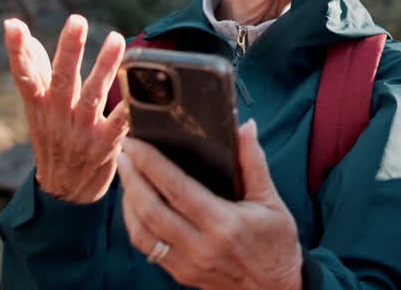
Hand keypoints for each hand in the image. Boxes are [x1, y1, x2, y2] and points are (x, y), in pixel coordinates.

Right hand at [5, 15, 129, 203]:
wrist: (65, 192)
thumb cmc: (54, 141)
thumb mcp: (39, 111)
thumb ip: (36, 74)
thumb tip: (26, 38)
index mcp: (40, 107)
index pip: (24, 76)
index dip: (17, 52)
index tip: (13, 25)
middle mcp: (57, 118)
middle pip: (61, 81)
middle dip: (68, 49)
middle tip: (76, 20)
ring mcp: (80, 133)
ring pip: (92, 96)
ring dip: (104, 67)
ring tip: (116, 39)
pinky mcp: (104, 146)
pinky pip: (118, 124)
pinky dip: (127, 108)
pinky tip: (138, 90)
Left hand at [118, 120, 302, 289]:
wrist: (275, 288)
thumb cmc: (276, 243)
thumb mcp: (271, 201)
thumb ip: (254, 162)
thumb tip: (246, 127)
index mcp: (224, 224)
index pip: (177, 189)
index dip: (151, 164)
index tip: (136, 144)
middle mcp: (201, 246)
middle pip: (151, 210)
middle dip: (132, 178)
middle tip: (124, 152)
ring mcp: (187, 263)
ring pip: (142, 232)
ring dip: (128, 202)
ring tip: (126, 176)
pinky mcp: (180, 274)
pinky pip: (148, 248)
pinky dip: (135, 224)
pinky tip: (135, 206)